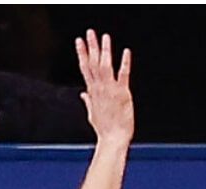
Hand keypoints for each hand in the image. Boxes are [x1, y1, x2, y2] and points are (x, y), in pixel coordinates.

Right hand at [75, 30, 133, 144]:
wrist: (113, 139)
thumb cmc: (104, 128)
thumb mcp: (92, 113)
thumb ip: (88, 101)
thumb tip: (83, 94)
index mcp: (93, 92)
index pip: (85, 68)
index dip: (82, 53)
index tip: (79, 41)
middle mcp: (100, 89)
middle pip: (93, 64)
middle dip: (90, 47)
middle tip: (89, 33)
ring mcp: (111, 90)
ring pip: (105, 67)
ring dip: (104, 51)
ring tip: (104, 37)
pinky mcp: (122, 94)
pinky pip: (123, 75)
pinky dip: (124, 63)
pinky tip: (125, 52)